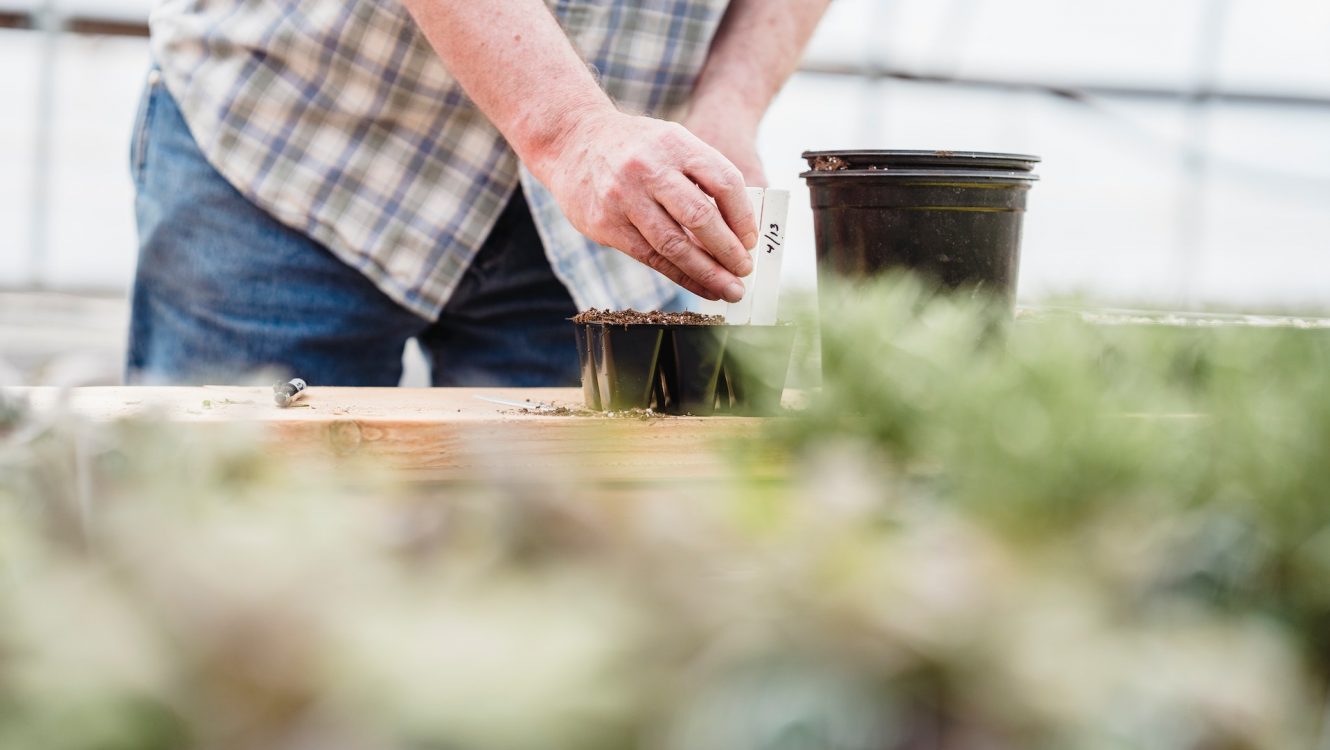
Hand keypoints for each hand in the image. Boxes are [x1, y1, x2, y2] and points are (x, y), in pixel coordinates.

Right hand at [530, 108, 757, 301]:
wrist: (572, 139)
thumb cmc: (633, 146)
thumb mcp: (671, 142)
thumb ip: (701, 177)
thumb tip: (736, 229)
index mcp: (675, 144)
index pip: (723, 183)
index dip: (742, 217)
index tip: (751, 241)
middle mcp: (650, 169)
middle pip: (700, 217)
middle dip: (728, 251)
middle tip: (744, 271)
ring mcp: (625, 197)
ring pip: (674, 244)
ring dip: (707, 272)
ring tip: (729, 289)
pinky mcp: (607, 224)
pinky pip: (650, 256)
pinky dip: (680, 276)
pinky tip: (700, 286)